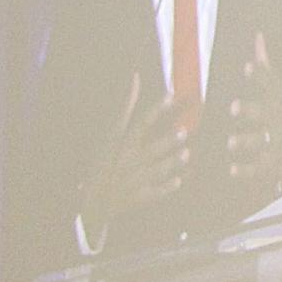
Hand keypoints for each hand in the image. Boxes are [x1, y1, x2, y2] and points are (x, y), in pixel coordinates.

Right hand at [78, 72, 189, 240]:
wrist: (95, 203)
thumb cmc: (108, 163)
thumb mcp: (112, 137)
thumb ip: (127, 110)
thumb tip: (136, 79)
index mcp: (122, 145)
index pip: (140, 123)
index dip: (156, 109)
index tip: (171, 95)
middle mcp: (129, 161)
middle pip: (150, 148)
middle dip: (166, 141)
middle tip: (183, 132)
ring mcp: (134, 180)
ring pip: (155, 170)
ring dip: (170, 163)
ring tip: (186, 155)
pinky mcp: (140, 197)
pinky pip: (155, 192)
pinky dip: (166, 187)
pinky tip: (179, 181)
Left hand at [227, 32, 281, 187]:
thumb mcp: (278, 92)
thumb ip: (265, 68)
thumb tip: (258, 36)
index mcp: (277, 102)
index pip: (270, 86)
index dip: (259, 76)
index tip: (246, 66)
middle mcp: (278, 121)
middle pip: (266, 114)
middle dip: (250, 110)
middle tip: (233, 107)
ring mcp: (277, 143)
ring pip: (262, 141)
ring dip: (247, 141)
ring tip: (231, 142)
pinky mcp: (273, 165)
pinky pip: (259, 169)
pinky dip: (246, 170)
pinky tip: (232, 170)